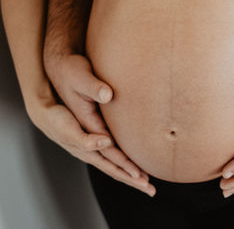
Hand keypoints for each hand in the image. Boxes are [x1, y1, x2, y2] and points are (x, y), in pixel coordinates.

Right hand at [42, 52, 155, 196]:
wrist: (57, 71)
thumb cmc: (70, 72)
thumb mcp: (80, 77)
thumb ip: (93, 86)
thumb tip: (107, 95)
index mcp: (85, 125)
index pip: (107, 150)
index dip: (124, 163)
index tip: (139, 175)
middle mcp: (86, 136)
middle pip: (109, 163)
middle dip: (129, 177)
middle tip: (149, 189)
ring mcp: (89, 136)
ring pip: (109, 161)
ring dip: (127, 173)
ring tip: (144, 183)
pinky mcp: (94, 130)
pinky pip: (109, 151)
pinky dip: (122, 162)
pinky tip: (132, 164)